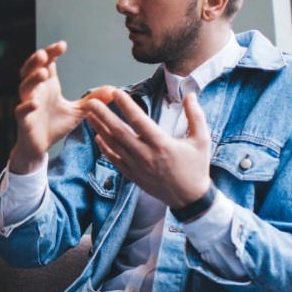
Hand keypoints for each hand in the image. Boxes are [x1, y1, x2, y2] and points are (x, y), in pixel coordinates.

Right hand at [10, 40, 116, 173]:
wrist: (40, 147)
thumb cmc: (54, 125)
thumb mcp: (77, 112)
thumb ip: (92, 100)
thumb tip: (113, 90)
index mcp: (47, 86)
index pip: (46, 64)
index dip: (51, 53)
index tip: (62, 45)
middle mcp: (36, 92)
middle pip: (30, 71)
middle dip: (36, 61)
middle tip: (45, 54)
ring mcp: (28, 105)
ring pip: (25, 88)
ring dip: (32, 80)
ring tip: (43, 72)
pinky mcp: (24, 121)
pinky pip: (22, 111)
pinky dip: (27, 107)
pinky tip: (35, 103)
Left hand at [84, 90, 211, 207]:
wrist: (189, 198)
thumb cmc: (196, 167)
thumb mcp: (202, 140)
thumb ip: (196, 116)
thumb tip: (190, 94)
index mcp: (162, 144)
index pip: (139, 121)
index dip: (126, 106)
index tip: (116, 93)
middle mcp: (145, 155)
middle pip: (119, 132)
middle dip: (104, 115)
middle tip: (92, 102)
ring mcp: (137, 166)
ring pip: (113, 145)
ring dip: (100, 129)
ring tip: (89, 115)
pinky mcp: (133, 176)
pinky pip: (115, 160)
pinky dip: (105, 148)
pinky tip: (98, 137)